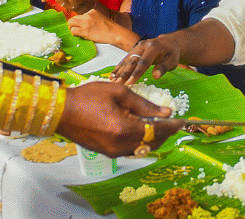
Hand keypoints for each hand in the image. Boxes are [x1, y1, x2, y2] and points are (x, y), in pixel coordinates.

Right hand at [58, 81, 184, 156]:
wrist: (61, 111)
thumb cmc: (88, 97)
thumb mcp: (119, 93)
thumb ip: (144, 104)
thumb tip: (165, 112)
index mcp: (125, 129)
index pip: (157, 130)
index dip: (172, 126)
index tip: (182, 120)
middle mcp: (121, 145)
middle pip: (152, 143)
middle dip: (166, 133)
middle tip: (173, 122)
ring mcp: (114, 152)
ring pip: (143, 149)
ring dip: (155, 139)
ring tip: (161, 126)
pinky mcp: (108, 153)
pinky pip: (132, 150)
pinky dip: (142, 142)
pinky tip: (143, 131)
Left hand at [67, 9, 129, 45]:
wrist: (115, 33)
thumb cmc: (110, 28)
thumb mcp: (100, 18)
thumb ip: (92, 19)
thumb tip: (83, 24)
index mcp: (92, 11)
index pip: (80, 16)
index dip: (79, 22)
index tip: (82, 27)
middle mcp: (87, 15)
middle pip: (73, 18)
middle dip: (73, 25)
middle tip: (77, 30)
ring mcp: (85, 23)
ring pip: (70, 23)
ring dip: (72, 29)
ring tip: (77, 34)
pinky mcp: (85, 30)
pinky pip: (73, 31)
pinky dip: (74, 34)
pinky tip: (80, 36)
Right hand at [110, 34, 184, 84]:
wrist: (168, 42)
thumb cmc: (171, 53)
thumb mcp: (173, 60)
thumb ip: (164, 67)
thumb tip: (156, 75)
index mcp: (153, 47)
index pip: (144, 62)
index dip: (136, 73)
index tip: (130, 82)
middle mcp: (142, 45)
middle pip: (132, 61)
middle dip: (124, 73)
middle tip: (118, 83)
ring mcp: (137, 47)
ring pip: (126, 60)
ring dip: (119, 71)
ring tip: (112, 81)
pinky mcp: (133, 51)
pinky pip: (125, 60)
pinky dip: (118, 68)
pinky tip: (112, 76)